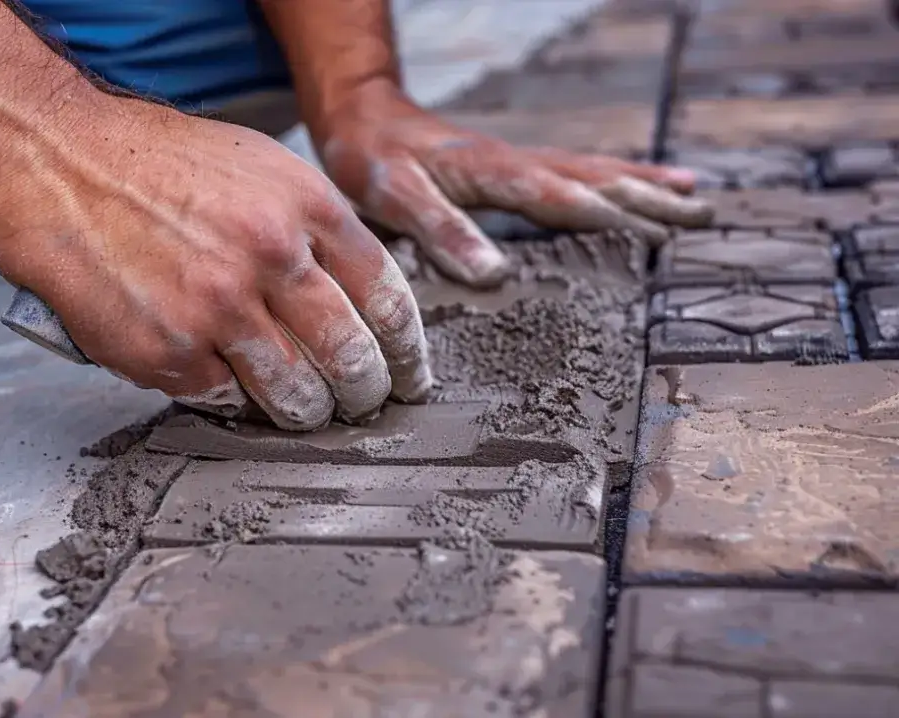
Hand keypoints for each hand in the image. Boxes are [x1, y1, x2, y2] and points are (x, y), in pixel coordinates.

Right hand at [0, 96, 431, 430]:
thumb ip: (313, 228)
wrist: (54, 163)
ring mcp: (217, 311)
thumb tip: (358, 295)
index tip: (409, 375)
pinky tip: (228, 387)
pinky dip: (232, 401)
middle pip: (352, 358)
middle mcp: (270, 258)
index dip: (407, 352)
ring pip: (296, 395)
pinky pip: (223, 400)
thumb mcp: (258, 168)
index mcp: (304, 207)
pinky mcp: (167, 354)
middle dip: (366, 393)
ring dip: (306, 412)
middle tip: (362, 403)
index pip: (387, 300)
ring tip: (302, 410)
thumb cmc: (152, 163)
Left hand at [314, 82, 713, 286]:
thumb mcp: (396, 197)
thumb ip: (441, 232)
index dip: (607, 216)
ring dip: (642, 185)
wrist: (361, 118)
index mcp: (494, 172)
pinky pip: (575, 173)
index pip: (560, 197)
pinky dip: (613, 179)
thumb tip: (495, 275)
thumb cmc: (373, 159)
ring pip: (592, 172)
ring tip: (692, 196)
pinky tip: (634, 186)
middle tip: (700, 216)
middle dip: (647, 198)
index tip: (655, 234)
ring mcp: (519, 162)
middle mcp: (517, 163)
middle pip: (594, 179)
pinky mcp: (512, 167)